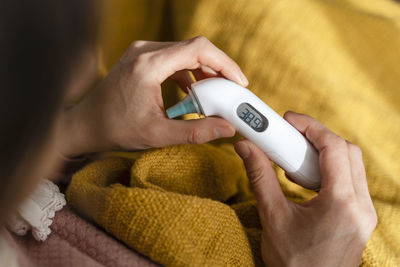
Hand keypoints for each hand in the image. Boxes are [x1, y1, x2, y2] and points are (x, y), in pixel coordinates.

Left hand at [59, 36, 247, 156]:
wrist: (84, 125)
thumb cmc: (115, 129)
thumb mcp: (158, 135)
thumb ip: (196, 132)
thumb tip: (227, 128)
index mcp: (148, 65)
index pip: (197, 49)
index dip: (224, 63)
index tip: (238, 82)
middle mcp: (145, 50)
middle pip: (194, 48)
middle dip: (217, 69)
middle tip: (230, 92)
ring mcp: (141, 52)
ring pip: (184, 52)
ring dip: (202, 72)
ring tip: (213, 96)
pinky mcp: (141, 58)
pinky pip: (173, 59)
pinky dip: (188, 73)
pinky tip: (192, 93)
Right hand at [234, 111, 376, 266]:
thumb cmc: (293, 264)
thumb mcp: (272, 217)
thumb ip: (260, 177)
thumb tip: (246, 148)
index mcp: (342, 204)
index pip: (334, 148)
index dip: (311, 127)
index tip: (289, 120)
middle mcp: (361, 206)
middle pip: (347, 152)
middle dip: (318, 137)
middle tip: (290, 135)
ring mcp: (364, 213)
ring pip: (352, 165)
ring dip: (324, 154)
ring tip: (294, 157)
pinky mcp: (359, 218)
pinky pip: (350, 181)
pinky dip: (328, 171)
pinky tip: (305, 179)